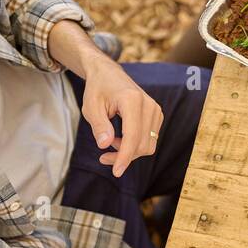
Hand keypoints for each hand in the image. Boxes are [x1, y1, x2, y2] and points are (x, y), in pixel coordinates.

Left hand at [81, 58, 163, 177]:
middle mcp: (149, 105)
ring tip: (110, 144)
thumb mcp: (91, 107)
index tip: (116, 172)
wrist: (109, 74)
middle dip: (123, 157)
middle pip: (142, 145)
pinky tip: (120, 138)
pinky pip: (149, 139)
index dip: (125, 157)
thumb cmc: (98, 89)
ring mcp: (155, 110)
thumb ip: (99, 126)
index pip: (133, 136)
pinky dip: (134, 145)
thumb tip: (105, 145)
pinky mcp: (157, 115)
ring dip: (129, 152)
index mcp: (132, 101)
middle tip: (103, 157)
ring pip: (148, 145)